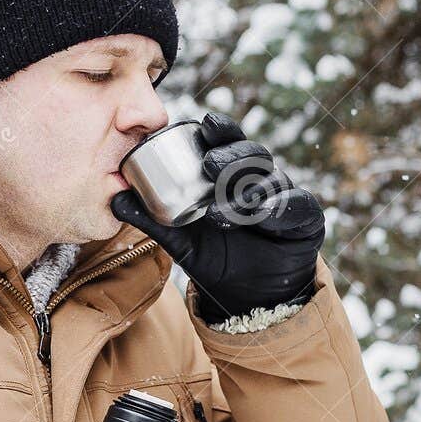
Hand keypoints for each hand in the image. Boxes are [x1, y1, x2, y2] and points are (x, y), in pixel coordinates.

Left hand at [111, 112, 324, 324]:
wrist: (249, 296)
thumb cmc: (216, 256)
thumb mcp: (180, 240)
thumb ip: (152, 219)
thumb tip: (114, 200)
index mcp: (230, 173)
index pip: (227, 142)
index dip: (220, 130)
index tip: (205, 124)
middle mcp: (260, 178)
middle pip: (252, 154)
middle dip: (232, 157)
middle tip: (210, 165)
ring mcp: (284, 195)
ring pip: (272, 180)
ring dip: (249, 188)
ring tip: (225, 206)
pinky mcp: (306, 218)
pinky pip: (298, 206)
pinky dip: (282, 207)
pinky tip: (266, 213)